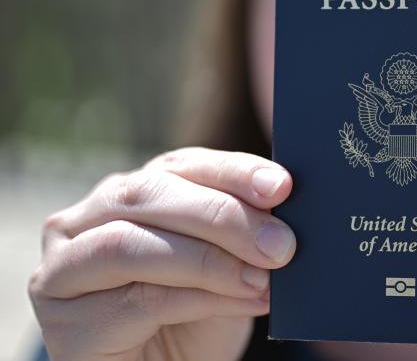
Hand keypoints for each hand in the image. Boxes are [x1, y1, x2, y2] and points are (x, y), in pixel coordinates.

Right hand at [28, 147, 295, 360]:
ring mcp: (64, 268)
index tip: (281, 185)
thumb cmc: (193, 318)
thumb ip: (242, 236)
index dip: (232, 171)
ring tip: (263, 280)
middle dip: (223, 215)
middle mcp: (86, 220)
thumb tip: (283, 215)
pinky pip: (137, 300)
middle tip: (281, 244)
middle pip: (149, 194)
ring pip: (129, 243)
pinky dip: (201, 299)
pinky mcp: (65, 320)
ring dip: (208, 260)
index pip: (181, 165)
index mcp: (131, 194)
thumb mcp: (227, 267)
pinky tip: (245, 303)